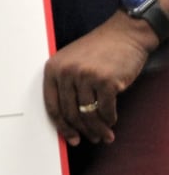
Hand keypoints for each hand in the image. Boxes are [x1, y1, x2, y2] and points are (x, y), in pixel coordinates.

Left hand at [42, 13, 155, 145]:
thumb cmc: (97, 51)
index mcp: (53, 68)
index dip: (62, 126)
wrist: (122, 35)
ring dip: (98, 129)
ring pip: (89, 114)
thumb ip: (66, 85)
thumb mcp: (71, 62)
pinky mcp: (106, 81)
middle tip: (92, 139)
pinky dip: (110, 119)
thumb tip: (69, 121)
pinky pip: (106, 110)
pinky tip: (112, 121)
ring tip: (105, 136)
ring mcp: (86, 76)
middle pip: (71, 113)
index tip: (71, 138)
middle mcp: (66, 72)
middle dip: (82, 131)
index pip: (52, 105)